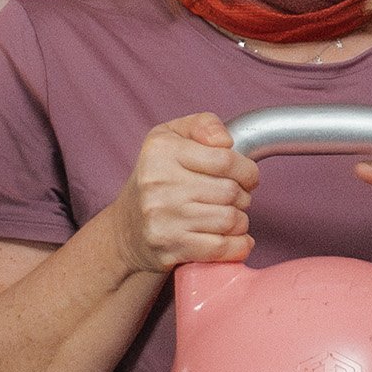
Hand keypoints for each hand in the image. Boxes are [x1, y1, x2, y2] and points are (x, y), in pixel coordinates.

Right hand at [107, 112, 258, 274]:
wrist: (125, 230)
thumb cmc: (157, 179)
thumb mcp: (171, 137)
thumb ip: (203, 125)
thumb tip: (226, 141)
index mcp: (160, 151)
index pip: (225, 159)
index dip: (246, 170)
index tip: (247, 177)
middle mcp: (158, 183)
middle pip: (231, 191)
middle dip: (243, 197)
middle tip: (233, 199)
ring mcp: (162, 217)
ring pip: (230, 220)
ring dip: (240, 221)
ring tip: (229, 218)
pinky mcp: (169, 247)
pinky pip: (221, 247)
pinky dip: (237, 245)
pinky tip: (233, 239)